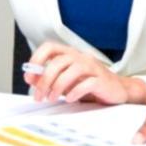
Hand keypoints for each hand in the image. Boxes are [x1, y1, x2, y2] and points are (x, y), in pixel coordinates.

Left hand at [27, 42, 145, 105]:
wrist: (117, 90)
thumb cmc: (90, 85)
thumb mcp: (67, 81)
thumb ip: (51, 78)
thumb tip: (32, 78)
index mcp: (70, 54)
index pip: (49, 47)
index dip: (36, 59)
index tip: (29, 77)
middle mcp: (80, 57)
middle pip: (57, 62)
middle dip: (44, 81)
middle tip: (39, 96)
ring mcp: (92, 67)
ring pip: (71, 71)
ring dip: (57, 87)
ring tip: (52, 98)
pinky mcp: (101, 80)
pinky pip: (86, 83)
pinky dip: (75, 92)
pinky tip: (70, 99)